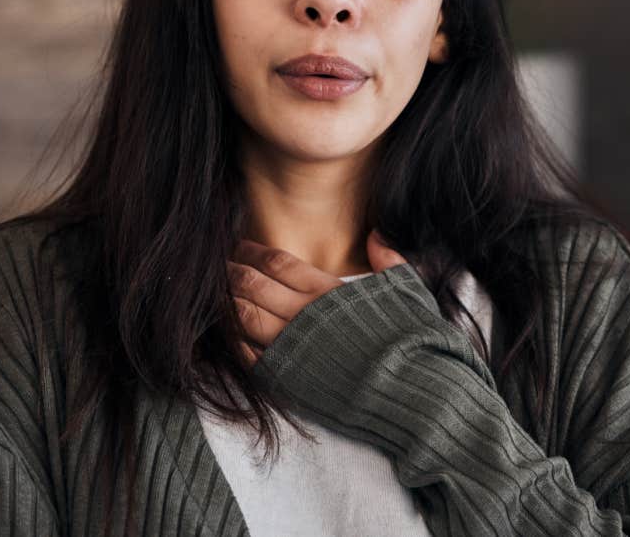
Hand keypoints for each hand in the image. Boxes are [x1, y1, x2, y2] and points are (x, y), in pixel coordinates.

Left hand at [227, 228, 407, 366]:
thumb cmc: (413, 341)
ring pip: (244, 317)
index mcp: (327, 292)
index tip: (240, 245)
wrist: (413, 394)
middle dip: (232, 272)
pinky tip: (227, 329)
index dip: (255, 252)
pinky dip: (234, 339)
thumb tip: (377, 235)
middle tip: (218, 263)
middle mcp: (303, 316)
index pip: (278, 263)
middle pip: (254, 285)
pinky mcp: (288, 381)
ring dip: (227, 301)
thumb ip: (387, 261)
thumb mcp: (407, 291)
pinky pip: (249, 356)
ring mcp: (292, 350)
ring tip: (216, 290)